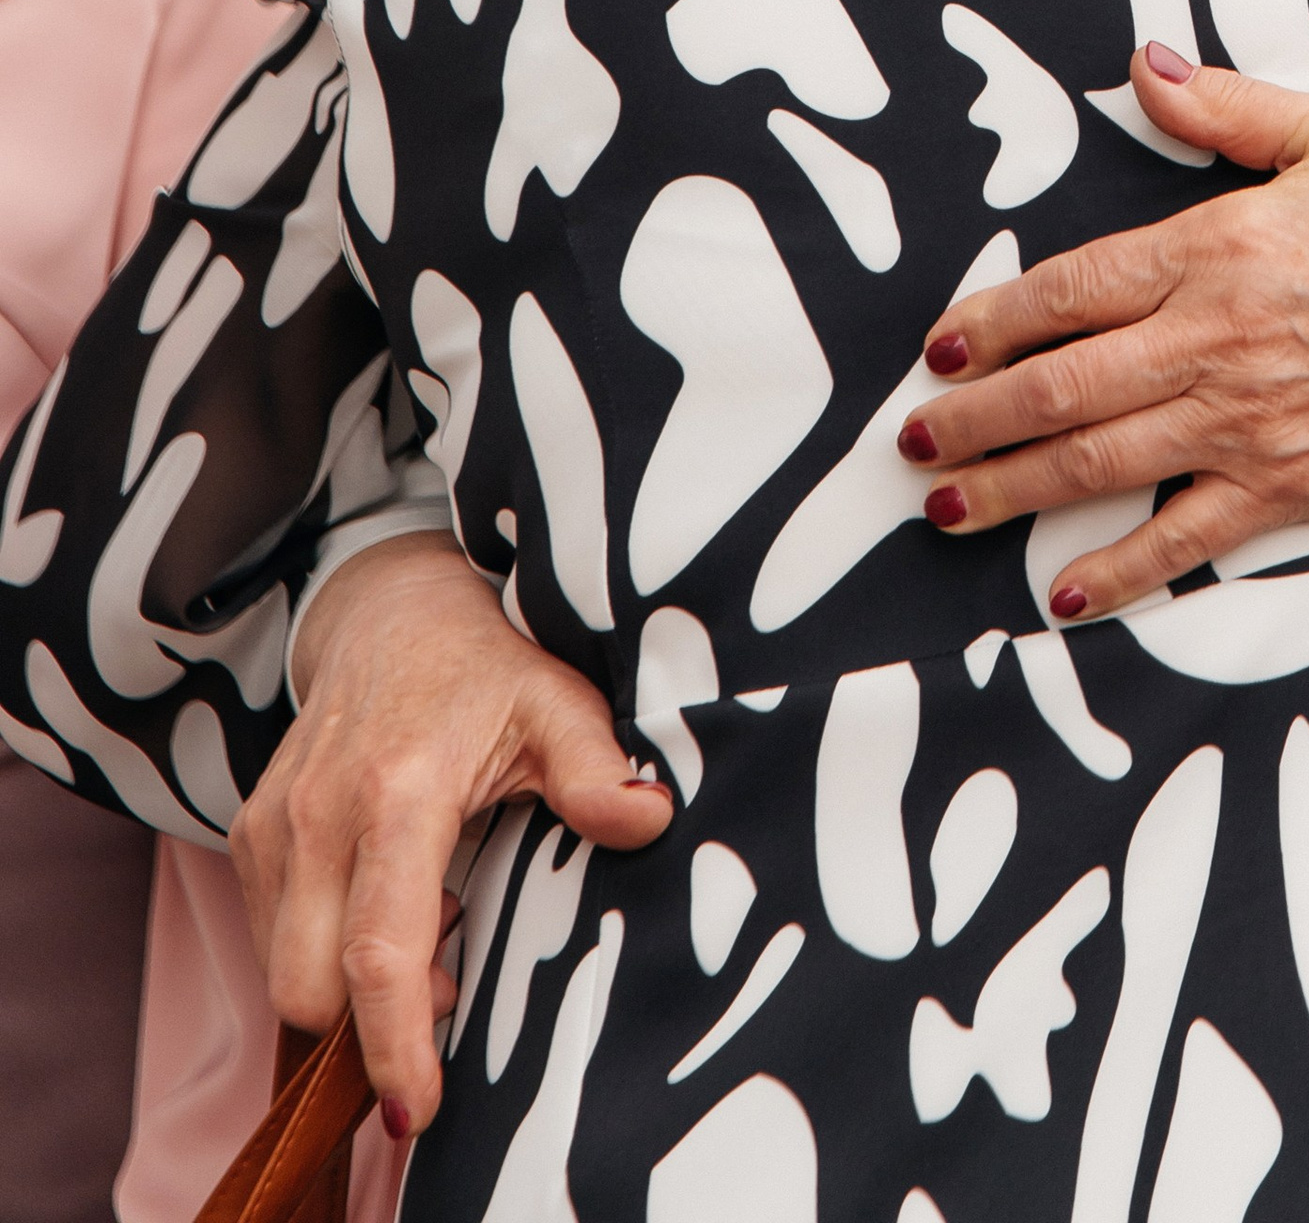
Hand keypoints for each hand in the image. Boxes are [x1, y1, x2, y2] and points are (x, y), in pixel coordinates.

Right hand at [233, 535, 671, 1138]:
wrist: (392, 606)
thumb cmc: (487, 658)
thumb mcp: (556, 699)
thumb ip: (595, 768)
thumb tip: (650, 819)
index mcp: (398, 792)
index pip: (379, 954)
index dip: (395, 1047)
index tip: (419, 1109)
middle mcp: (319, 815)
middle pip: (311, 991)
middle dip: (369, 1024)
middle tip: (452, 963)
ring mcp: (273, 825)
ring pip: (286, 972)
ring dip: (349, 983)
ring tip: (429, 914)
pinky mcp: (251, 833)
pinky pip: (271, 937)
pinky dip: (323, 948)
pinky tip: (387, 897)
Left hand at [901, 49, 1308, 697]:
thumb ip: (1228, 109)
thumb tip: (1142, 69)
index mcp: (1218, 249)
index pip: (1075, 287)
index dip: (997, 319)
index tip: (942, 343)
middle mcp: (1216, 344)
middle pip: (1064, 385)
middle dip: (976, 418)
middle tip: (912, 440)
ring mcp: (1246, 427)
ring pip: (1102, 462)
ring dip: (1014, 489)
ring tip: (946, 507)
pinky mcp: (1286, 492)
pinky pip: (1183, 538)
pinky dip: (1117, 570)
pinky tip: (1062, 592)